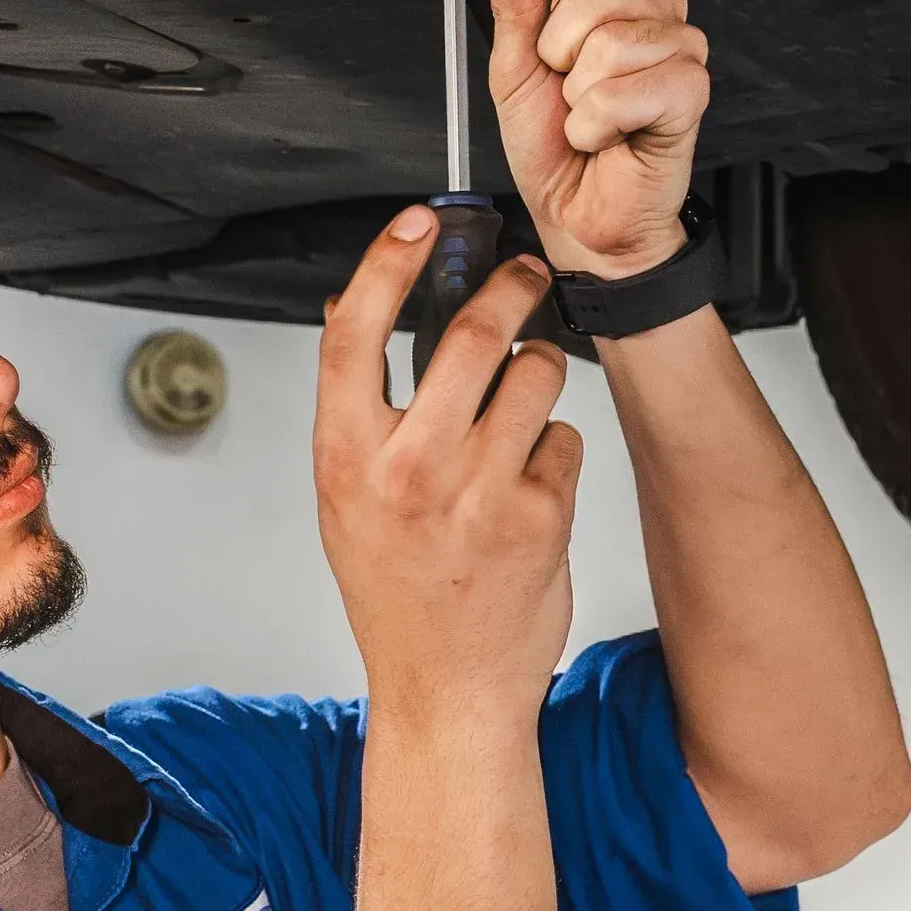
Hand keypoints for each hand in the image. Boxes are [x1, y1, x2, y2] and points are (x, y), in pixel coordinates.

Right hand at [314, 209, 582, 714]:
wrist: (447, 689)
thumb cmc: (397, 594)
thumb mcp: (348, 502)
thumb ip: (359, 415)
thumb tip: (374, 310)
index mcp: (346, 460)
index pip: (354, 331)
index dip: (388, 260)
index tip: (419, 222)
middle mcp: (408, 472)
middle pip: (470, 333)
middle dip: (510, 287)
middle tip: (526, 275)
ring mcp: (478, 493)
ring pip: (536, 374)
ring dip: (542, 369)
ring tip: (526, 398)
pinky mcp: (541, 516)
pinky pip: (565, 438)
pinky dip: (556, 448)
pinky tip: (532, 484)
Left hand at [467, 0, 710, 280]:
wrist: (573, 216)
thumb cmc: (552, 147)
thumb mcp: (514, 68)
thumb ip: (511, 0)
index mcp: (611, 5)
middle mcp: (652, 20)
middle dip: (561, 50)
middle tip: (569, 88)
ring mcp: (679, 54)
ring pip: (615, 42)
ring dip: (581, 97)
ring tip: (589, 118)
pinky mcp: (691, 94)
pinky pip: (631, 89)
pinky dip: (600, 124)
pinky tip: (608, 137)